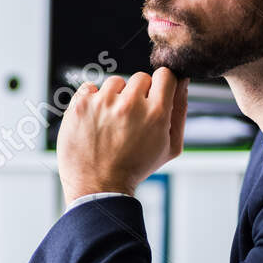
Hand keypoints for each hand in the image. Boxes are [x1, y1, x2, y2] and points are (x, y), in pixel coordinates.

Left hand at [57, 67, 186, 202]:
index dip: (161, 84)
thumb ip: (180, 111)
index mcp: (155, 114)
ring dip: (115, 98)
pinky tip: (95, 120)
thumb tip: (182, 81)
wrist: (98, 187)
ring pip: (115, 82)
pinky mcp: (81, 105)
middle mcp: (129, 105)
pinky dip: (92, 101)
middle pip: (141, 78)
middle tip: (131, 119)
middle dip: (138, 94)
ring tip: (111, 123)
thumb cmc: (135, 168)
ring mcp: (102, 103)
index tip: (154, 95)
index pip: (165, 75)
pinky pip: (90, 88)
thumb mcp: (170, 147)